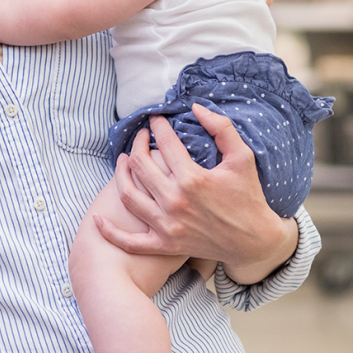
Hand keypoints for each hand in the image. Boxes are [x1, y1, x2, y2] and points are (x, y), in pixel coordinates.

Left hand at [94, 104, 296, 281]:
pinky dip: (110, 232)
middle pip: (139, 166)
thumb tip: (196, 107)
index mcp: (192, 179)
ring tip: (123, 161)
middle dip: (136, 144)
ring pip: (128, 195)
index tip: (155, 119)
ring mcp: (167, 225)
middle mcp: (175, 201)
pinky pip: (129, 242)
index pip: (165, 143)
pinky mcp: (164, 244)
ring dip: (120, 175)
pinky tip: (98, 219)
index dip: (158, 126)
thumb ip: (222, 128)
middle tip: (140, 137)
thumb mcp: (242, 158)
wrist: (254, 240)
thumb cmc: (248, 196)